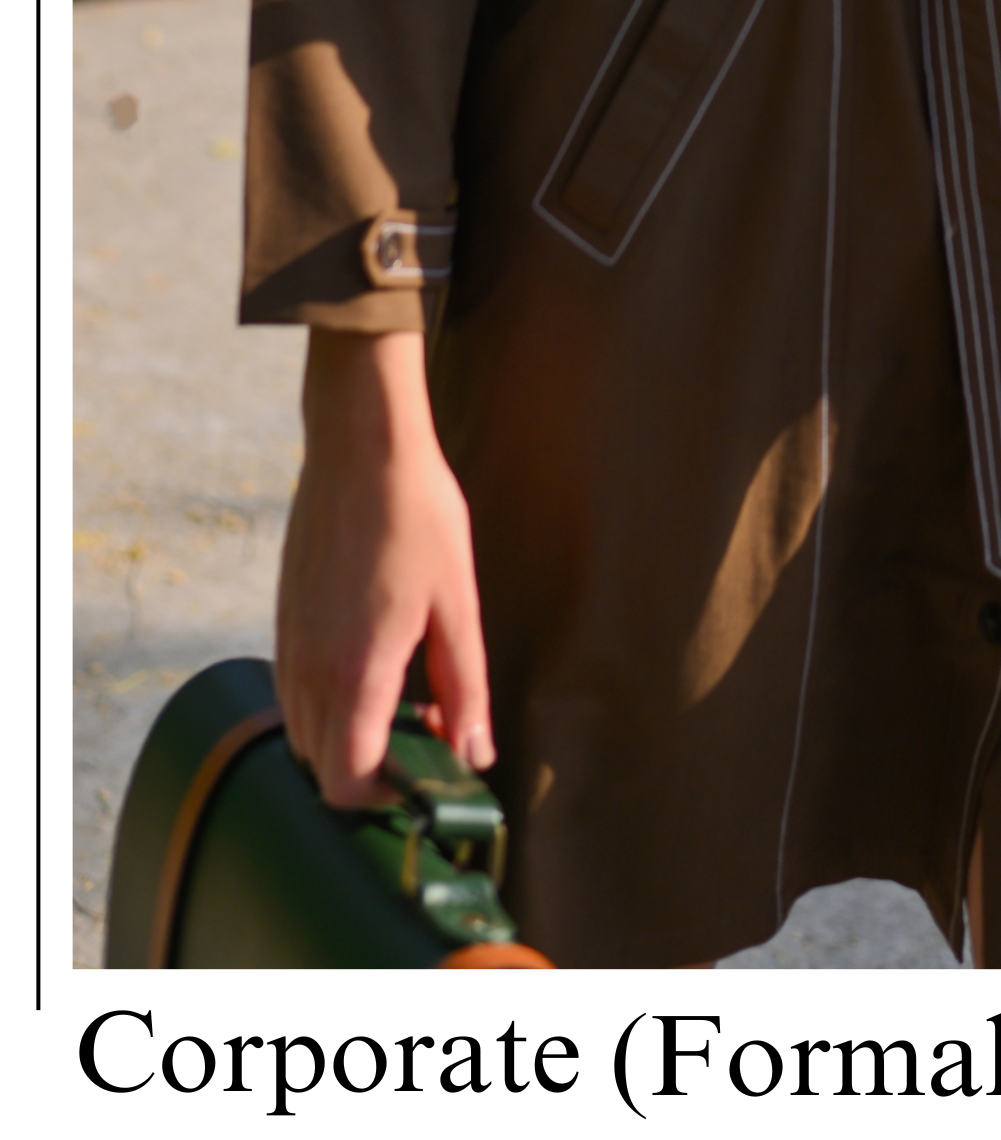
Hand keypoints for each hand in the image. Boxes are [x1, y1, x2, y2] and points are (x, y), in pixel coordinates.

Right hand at [275, 328, 494, 807]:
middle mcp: (309, 668)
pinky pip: (293, 690)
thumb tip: (473, 752)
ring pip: (301, 731)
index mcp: (355, 672)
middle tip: (422, 741)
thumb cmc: (418, 516)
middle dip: (365, 773)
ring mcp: (289, 643)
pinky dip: (325, 702)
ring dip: (343, 738)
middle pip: (320, 766)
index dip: (381, 799)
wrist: (361, 445)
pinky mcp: (283, 619)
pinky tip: (371, 666)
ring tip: (403, 703)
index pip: (345, 781)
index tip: (423, 778)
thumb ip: (465, 685)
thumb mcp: (458, 603)